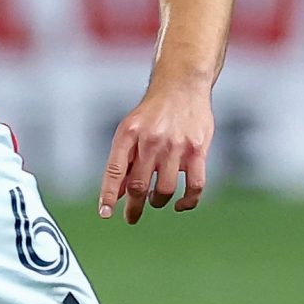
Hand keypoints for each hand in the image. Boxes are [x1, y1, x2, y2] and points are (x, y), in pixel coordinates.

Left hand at [98, 83, 213, 224]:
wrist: (182, 85)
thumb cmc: (153, 113)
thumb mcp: (130, 130)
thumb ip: (123, 161)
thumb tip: (115, 194)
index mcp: (129, 134)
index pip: (114, 171)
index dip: (108, 195)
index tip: (105, 214)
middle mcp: (150, 140)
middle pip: (138, 185)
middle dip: (134, 207)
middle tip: (131, 217)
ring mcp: (175, 146)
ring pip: (164, 190)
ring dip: (158, 201)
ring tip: (156, 199)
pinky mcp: (197, 150)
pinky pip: (194, 186)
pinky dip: (187, 202)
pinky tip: (181, 204)